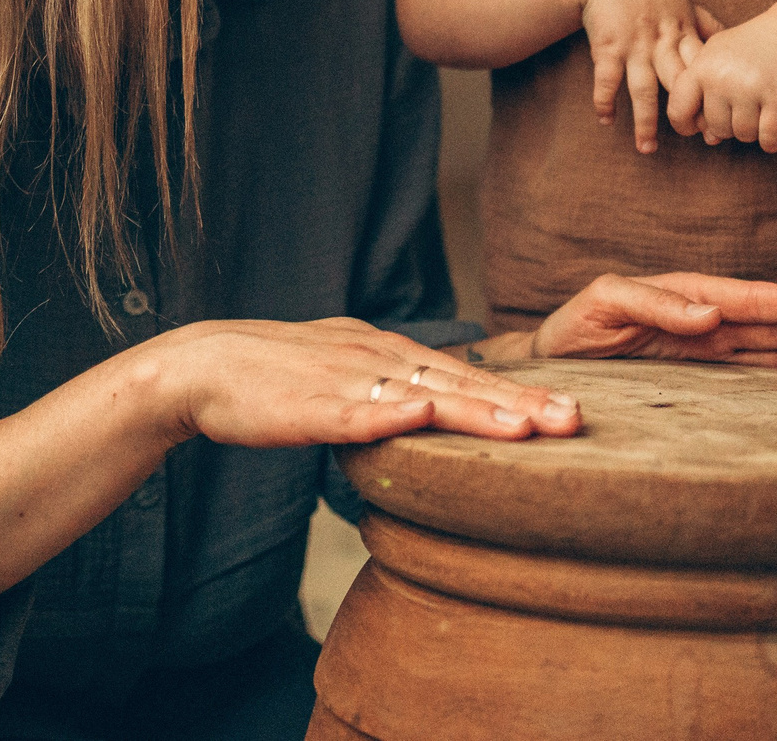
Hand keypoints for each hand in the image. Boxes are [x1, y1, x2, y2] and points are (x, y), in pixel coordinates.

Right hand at [150, 317, 581, 447]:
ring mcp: (343, 380)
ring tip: (529, 427)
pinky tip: (427, 417)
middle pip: (458, 382)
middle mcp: (374, 357)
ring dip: (476, 410)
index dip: (517, 392)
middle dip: (521, 403)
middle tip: (575, 420)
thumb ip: (387, 383)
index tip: (569, 408)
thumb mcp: (342, 368)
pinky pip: (356, 414)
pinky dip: (393, 414)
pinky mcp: (309, 407)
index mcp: (384, 350)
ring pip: (421, 396)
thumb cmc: (271, 376)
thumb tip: (432, 404)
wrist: (201, 367)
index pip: (462, 373)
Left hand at [526, 272, 776, 368]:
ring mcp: (710, 348)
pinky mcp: (705, 374)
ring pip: (776, 344)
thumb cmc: (575, 328)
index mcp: (686, 297)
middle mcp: (707, 321)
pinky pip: (759, 368)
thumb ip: (653, 306)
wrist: (552, 361)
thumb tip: (708, 316)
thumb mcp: (603, 303)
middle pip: (775, 322)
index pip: (750, 301)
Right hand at [577, 0, 709, 153]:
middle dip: (687, 113)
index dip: (712, 94)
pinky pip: (606, 79)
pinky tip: (606, 120)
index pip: (702, 69)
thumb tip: (731, 41)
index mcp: (682, 32)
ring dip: (645, 121)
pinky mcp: (607, 46)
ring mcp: (634, 45)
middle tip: (697, 140)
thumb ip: (704, 24)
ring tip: (647, 148)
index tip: (721, 118)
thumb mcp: (681, 1)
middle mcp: (661, 41)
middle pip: (679, 84)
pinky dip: (605, 100)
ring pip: (643, 89)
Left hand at [667, 7, 776, 152]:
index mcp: (701, 66)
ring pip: (743, 135)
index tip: (703, 126)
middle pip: (717, 128)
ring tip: (763, 107)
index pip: (678, 110)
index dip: (687, 125)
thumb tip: (709, 140)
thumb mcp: (718, 58)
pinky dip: (773, 140)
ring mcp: (750, 87)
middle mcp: (722, 77)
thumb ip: (706, 96)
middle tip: (747, 105)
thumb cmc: (753, 50)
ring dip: (755, 130)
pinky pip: (769, 138)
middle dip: (732, 124)